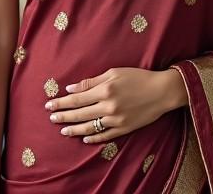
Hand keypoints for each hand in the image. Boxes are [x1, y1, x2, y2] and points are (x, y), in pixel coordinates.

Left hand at [43, 67, 185, 143]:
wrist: (161, 91)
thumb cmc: (138, 77)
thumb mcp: (114, 73)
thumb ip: (92, 81)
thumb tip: (71, 88)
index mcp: (105, 90)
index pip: (77, 99)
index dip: (62, 102)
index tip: (50, 105)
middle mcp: (108, 106)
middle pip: (80, 113)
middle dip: (63, 116)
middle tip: (51, 118)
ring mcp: (116, 120)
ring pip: (90, 127)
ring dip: (74, 130)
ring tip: (63, 131)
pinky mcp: (124, 129)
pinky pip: (105, 136)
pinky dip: (94, 138)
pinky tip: (85, 139)